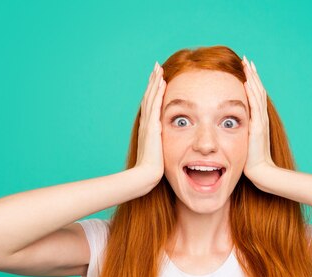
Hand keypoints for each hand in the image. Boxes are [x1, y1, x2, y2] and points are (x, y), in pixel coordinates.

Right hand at [134, 61, 165, 182]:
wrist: (146, 175)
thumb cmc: (152, 168)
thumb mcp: (159, 152)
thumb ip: (161, 144)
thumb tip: (166, 143)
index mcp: (147, 128)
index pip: (150, 105)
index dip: (153, 91)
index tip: (158, 79)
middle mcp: (145, 123)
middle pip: (149, 97)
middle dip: (153, 81)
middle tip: (156, 67)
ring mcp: (147, 124)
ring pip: (151, 98)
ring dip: (155, 82)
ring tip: (158, 69)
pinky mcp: (151, 127)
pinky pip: (155, 105)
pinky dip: (158, 93)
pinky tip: (162, 82)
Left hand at [242, 56, 275, 181]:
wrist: (259, 171)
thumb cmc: (249, 159)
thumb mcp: (242, 140)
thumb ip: (238, 130)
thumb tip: (227, 124)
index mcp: (257, 119)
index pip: (254, 95)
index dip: (250, 81)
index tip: (244, 68)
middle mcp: (261, 117)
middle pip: (257, 90)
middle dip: (252, 74)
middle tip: (246, 59)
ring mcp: (261, 121)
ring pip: (257, 94)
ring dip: (252, 78)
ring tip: (247, 64)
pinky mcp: (258, 127)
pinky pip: (255, 106)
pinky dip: (252, 92)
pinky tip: (247, 82)